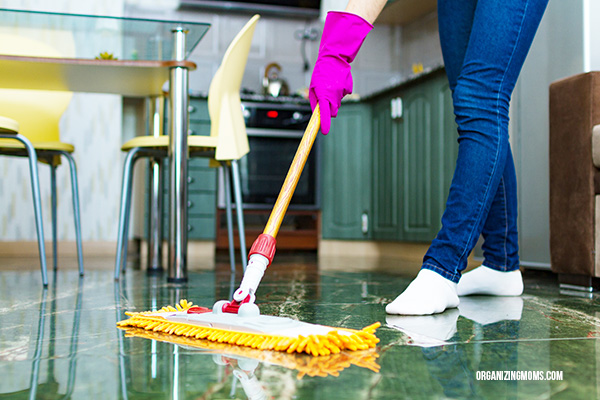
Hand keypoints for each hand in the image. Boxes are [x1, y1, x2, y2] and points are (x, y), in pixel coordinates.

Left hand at [309, 11, 372, 133]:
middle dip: (330, 110)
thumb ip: (315, 101)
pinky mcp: (348, 89)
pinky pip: (343, 95)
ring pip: (338, 103)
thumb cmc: (321, 73)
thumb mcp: (313, 87)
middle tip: (325, 99)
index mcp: (323, 96)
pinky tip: (337, 83)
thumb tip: (317, 113)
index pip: (325, 114)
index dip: (324, 124)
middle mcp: (334, 96)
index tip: (324, 132)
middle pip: (333, 112)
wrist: (334, 58)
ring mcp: (342, 93)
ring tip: (330, 85)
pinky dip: (340, 92)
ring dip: (334, 98)